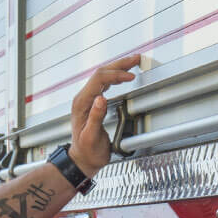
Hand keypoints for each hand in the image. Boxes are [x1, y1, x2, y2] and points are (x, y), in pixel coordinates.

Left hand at [68, 55, 140, 176]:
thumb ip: (96, 117)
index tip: (130, 76)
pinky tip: (123, 76)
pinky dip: (115, 77)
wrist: (82, 159)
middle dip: (119, 65)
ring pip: (102, 76)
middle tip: (136, 58)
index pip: (99, 80)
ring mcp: (87, 100)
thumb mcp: (91, 137)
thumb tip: (101, 98)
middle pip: (101, 74)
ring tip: (133, 62)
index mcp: (82, 104)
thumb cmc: (87, 151)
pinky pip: (103, 84)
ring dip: (118, 68)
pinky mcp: (92, 103)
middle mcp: (83, 99)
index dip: (116, 75)